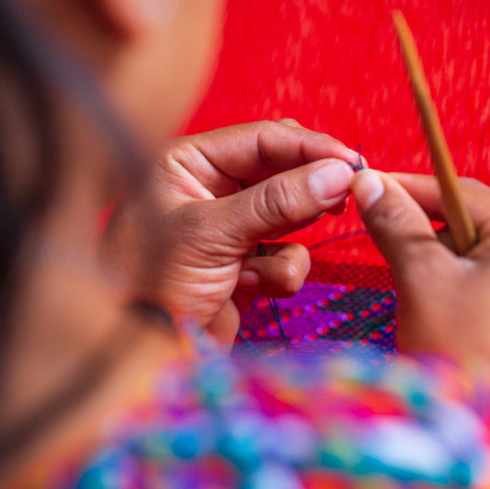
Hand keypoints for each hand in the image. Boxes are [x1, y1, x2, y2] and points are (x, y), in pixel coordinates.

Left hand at [101, 121, 360, 343]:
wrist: (138, 349)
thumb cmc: (151, 281)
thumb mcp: (212, 232)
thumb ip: (277, 201)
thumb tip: (338, 173)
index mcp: (189, 162)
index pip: (263, 139)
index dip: (311, 148)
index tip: (351, 163)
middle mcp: (210, 188)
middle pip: (283, 173)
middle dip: (308, 193)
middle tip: (344, 199)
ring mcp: (230, 228)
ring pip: (292, 218)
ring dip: (288, 244)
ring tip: (262, 264)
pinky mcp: (244, 265)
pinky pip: (286, 257)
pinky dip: (277, 274)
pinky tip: (247, 287)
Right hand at [351, 170, 489, 431]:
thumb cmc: (462, 361)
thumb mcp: (421, 280)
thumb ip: (397, 224)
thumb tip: (371, 183)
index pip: (462, 193)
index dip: (408, 189)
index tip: (369, 185)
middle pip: (483, 225)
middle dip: (435, 237)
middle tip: (391, 249)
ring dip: (457, 267)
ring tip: (427, 299)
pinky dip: (483, 293)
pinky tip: (458, 320)